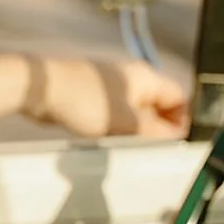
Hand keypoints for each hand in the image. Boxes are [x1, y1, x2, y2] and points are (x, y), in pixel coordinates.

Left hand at [27, 58, 188, 139]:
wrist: (40, 89)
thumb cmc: (81, 99)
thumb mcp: (127, 122)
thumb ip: (156, 131)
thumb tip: (176, 136)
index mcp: (146, 77)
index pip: (180, 98)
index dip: (183, 120)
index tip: (177, 141)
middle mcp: (134, 78)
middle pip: (161, 104)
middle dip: (161, 126)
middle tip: (153, 146)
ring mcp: (115, 86)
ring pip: (140, 110)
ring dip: (140, 128)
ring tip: (130, 141)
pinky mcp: (97, 95)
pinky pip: (120, 112)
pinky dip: (122, 126)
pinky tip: (113, 136)